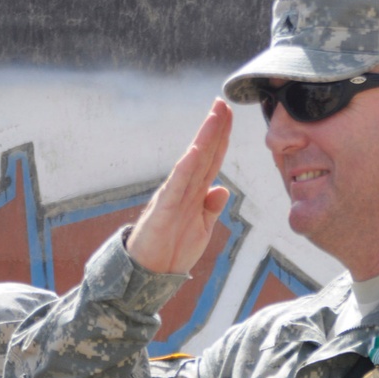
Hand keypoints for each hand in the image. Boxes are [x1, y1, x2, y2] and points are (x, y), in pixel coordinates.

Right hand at [126, 98, 232, 273]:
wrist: (149, 274)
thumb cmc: (172, 251)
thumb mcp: (202, 229)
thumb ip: (211, 208)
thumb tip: (223, 188)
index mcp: (193, 194)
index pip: (211, 161)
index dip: (221, 139)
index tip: (229, 116)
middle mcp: (183, 189)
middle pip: (203, 154)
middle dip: (214, 129)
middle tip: (223, 103)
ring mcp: (172, 197)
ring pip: (191, 162)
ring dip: (203, 139)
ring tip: (214, 117)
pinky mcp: (162, 210)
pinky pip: (175, 186)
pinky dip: (185, 168)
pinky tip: (194, 151)